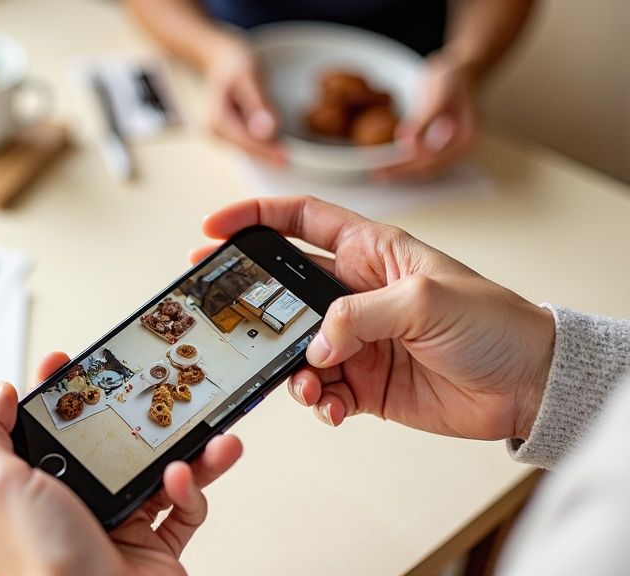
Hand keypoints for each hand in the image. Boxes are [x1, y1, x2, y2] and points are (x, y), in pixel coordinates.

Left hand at [0, 352, 242, 575]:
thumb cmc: (44, 569)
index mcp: (22, 491)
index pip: (40, 427)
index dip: (58, 392)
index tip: (75, 362)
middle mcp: (67, 506)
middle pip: (104, 442)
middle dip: (135, 415)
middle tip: (158, 388)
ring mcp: (113, 526)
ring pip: (153, 469)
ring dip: (185, 448)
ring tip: (207, 431)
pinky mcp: (153, 547)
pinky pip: (181, 505)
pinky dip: (191, 489)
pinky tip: (186, 480)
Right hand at [194, 196, 554, 440]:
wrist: (528, 385)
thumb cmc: (492, 323)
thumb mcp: (424, 299)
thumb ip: (359, 315)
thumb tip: (315, 345)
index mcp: (370, 252)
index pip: (300, 221)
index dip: (254, 217)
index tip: (213, 228)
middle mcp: (356, 293)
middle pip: (283, 289)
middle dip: (248, 301)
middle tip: (216, 311)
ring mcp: (358, 339)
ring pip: (296, 348)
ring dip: (290, 368)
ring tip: (306, 384)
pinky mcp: (365, 383)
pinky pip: (321, 390)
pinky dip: (317, 401)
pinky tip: (331, 408)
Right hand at [202, 35, 286, 165]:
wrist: (219, 58)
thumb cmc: (234, 63)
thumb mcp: (248, 77)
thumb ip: (257, 103)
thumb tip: (265, 132)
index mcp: (216, 118)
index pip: (244, 141)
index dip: (265, 150)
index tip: (285, 157)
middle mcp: (212, 130)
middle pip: (244, 148)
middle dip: (266, 154)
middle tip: (288, 162)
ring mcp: (217, 134)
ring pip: (245, 148)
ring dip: (264, 153)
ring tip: (284, 157)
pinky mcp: (225, 133)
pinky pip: (245, 143)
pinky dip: (260, 146)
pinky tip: (275, 148)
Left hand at [376, 54, 478, 180]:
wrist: (458, 72)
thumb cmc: (452, 79)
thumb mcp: (441, 93)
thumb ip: (427, 119)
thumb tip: (410, 144)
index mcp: (465, 139)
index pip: (433, 162)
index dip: (407, 169)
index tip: (384, 169)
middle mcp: (459, 149)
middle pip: (427, 170)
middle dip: (401, 173)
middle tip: (375, 175)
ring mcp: (449, 149)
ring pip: (422, 168)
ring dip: (400, 171)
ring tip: (376, 173)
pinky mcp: (438, 145)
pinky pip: (420, 159)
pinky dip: (403, 162)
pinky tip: (386, 162)